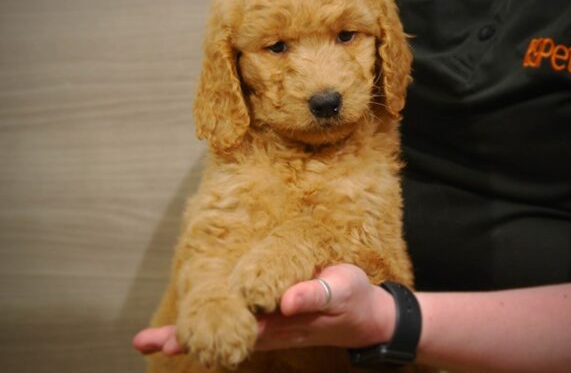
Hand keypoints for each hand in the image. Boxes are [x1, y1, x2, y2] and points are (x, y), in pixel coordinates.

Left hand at [132, 264, 394, 354]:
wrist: (364, 314)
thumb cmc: (352, 297)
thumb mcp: (340, 290)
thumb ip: (314, 295)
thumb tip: (284, 302)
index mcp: (280, 322)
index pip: (231, 330)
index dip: (200, 336)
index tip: (169, 342)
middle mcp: (267, 328)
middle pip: (218, 336)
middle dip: (181, 339)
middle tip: (143, 341)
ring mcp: (268, 326)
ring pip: (223, 330)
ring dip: (189, 333)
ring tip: (151, 339)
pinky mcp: (273, 318)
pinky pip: (237, 321)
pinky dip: (211, 320)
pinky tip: (194, 318)